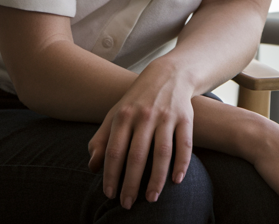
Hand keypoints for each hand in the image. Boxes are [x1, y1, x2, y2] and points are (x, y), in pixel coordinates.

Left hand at [87, 58, 196, 208]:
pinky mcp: (185, 117)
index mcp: (124, 115)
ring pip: (162, 152)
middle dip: (131, 182)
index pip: (114, 150)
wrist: (168, 75)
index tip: (109, 194)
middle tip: (127, 204)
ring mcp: (166, 116)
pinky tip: (176, 181)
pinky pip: (184, 144)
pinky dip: (182, 163)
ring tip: (151, 199)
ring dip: (156, 178)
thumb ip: (102, 139)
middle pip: (137, 155)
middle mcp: (145, 115)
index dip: (111, 174)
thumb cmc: (137, 101)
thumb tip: (92, 167)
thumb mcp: (115, 114)